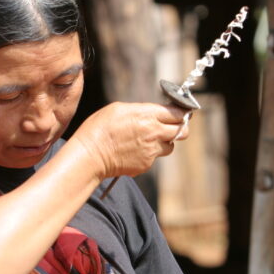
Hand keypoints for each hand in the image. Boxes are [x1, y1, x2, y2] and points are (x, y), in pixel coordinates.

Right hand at [71, 102, 190, 180]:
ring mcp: (152, 151)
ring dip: (163, 142)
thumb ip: (141, 110)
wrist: (90, 156)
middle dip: (179, 128)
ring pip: (170, 146)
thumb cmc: (99, 129)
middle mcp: (154, 133)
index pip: (177, 113)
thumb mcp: (118, 109)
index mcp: (148, 115)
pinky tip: (132, 151)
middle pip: (183, 131)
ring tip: (147, 140)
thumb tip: (152, 114)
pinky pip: (154, 158)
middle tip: (170, 127)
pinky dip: (148, 154)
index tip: (178, 113)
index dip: (180, 112)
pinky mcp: (146, 164)